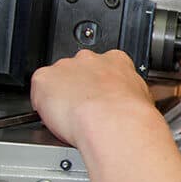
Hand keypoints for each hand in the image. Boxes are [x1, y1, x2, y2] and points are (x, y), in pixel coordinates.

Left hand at [30, 50, 155, 147]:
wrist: (112, 122)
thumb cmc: (129, 114)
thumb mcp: (141, 98)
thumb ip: (127, 91)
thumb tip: (127, 100)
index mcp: (116, 60)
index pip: (105, 64)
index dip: (101, 82)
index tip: (102, 94)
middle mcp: (90, 59)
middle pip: (78, 69)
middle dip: (80, 86)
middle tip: (86, 107)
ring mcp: (66, 67)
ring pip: (58, 79)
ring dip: (62, 94)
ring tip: (72, 117)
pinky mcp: (44, 79)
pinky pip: (39, 90)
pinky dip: (43, 103)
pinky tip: (57, 117)